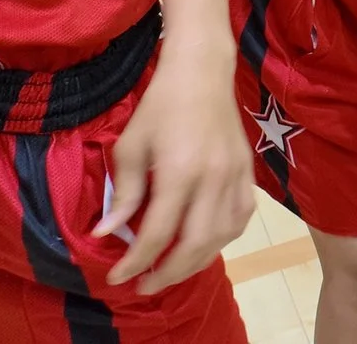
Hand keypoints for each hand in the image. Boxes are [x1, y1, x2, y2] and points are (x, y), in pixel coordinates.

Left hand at [97, 44, 253, 291]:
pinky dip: (224, 238)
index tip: (116, 276)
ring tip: (173, 269)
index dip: (135, 261)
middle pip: (195, 243)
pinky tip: (205, 243)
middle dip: (168, 272)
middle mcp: (213, 178)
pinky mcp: (248, 172)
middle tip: (144, 284)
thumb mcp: (130, 146)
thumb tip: (107, 233)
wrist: (202, 72)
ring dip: (197, 260)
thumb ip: (124, 193)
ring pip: (223, 236)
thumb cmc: (159, 105)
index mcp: (180, 171)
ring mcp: (236, 176)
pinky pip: (242, 217)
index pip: (158, 232)